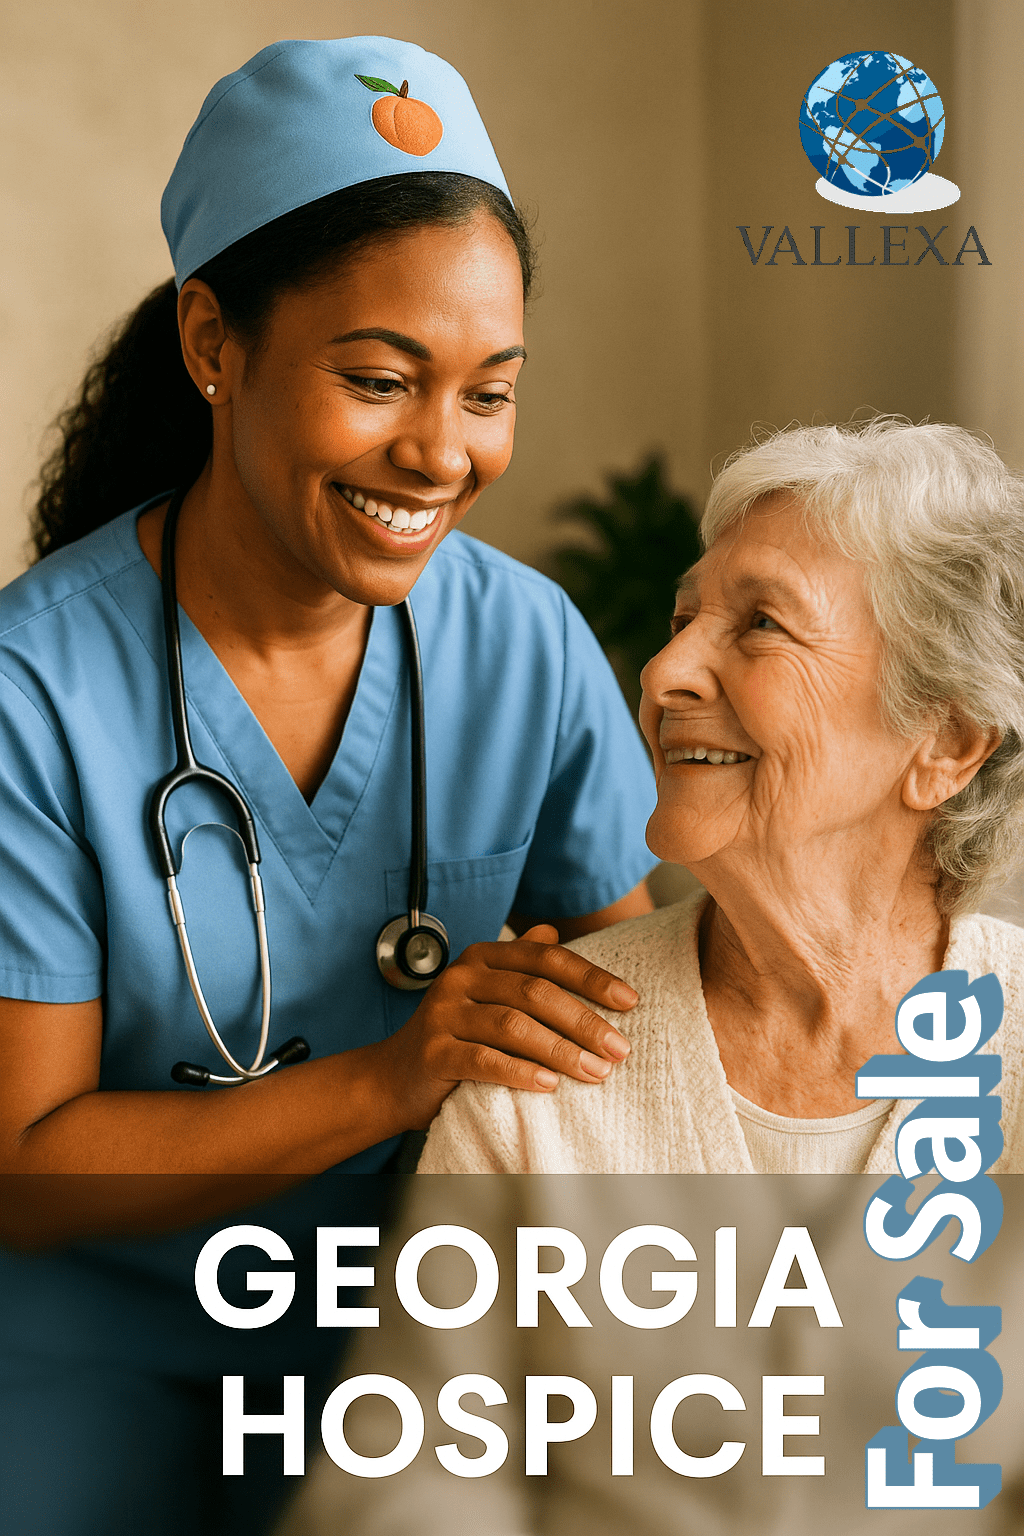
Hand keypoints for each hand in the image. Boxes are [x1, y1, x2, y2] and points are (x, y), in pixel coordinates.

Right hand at [376, 926, 637, 1129]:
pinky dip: (521, 1072)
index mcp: (482, 957)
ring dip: (562, 1051)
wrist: (393, 1078)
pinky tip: (551, 1086)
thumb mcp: (487, 994)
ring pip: (513, 1026)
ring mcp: (443, 1013)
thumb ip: (519, 965)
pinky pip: (485, 1061)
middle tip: (619, 1049)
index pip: (546, 959)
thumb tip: (553, 932)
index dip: (591, 978)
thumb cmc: (455, 1036)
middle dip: (584, 1022)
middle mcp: (461, 976)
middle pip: (534, 992)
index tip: (630, 1002)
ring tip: (596, 1072)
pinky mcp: (433, 1051)